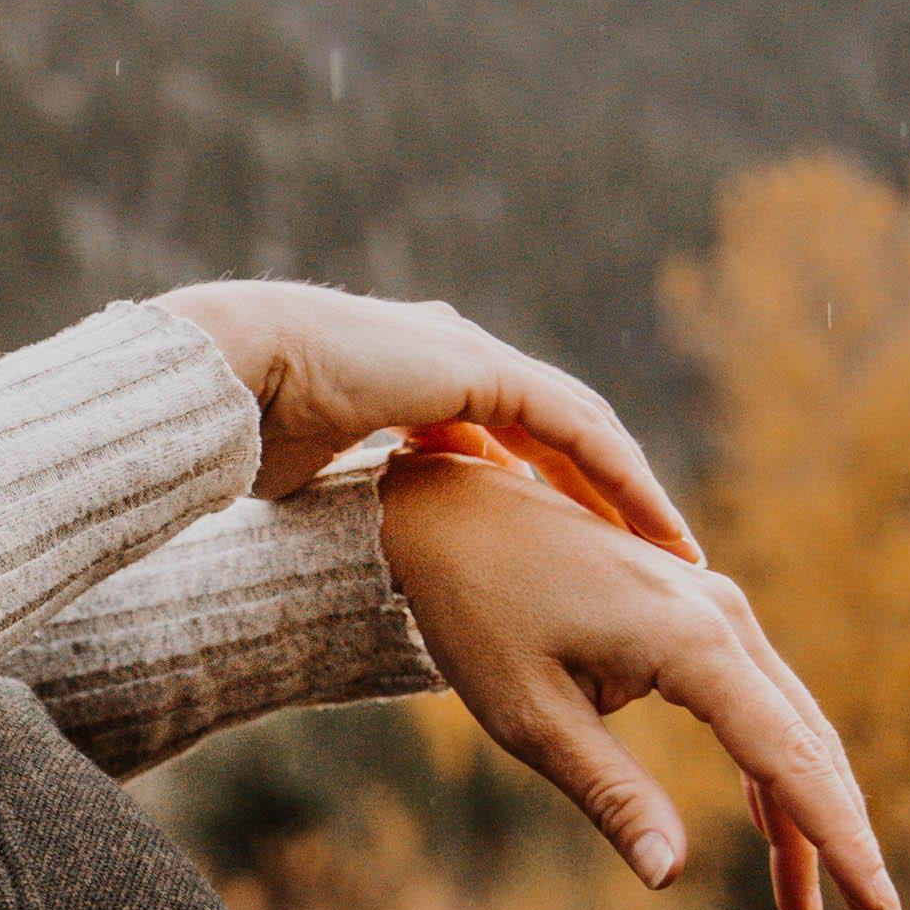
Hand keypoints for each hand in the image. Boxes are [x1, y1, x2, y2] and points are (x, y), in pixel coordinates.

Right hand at [161, 281, 699, 547]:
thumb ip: (361, 502)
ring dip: (632, 489)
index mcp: (422, 388)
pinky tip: (652, 520)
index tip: (587, 550)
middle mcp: (459, 362)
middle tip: (657, 552)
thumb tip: (357, 551)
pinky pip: (575, 427)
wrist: (235, 379)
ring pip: (582, 428)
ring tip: (673, 546)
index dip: (555, 494)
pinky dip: (618, 474)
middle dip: (611, 495)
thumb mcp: (320, 481)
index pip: (510, 442)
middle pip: (561, 434)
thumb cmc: (250, 436)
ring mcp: (476, 358)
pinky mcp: (486, 369)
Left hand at [376, 444, 902, 909]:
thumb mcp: (532, 719)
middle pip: (808, 745)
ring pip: (790, 725)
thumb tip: (668, 876)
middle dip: (840, 838)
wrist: (451, 516)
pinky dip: (772, 769)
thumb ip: (611, 795)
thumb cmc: (477, 615)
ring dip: (806, 813)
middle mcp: (722, 616)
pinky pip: (757, 701)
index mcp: (690, 640)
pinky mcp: (697, 613)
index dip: (841, 842)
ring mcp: (716, 607)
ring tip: (806, 909)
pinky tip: (774, 832)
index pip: (789, 761)